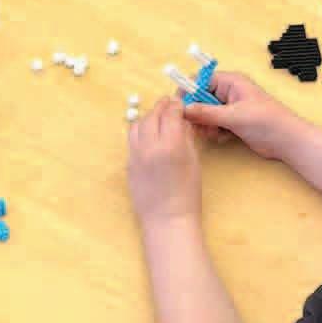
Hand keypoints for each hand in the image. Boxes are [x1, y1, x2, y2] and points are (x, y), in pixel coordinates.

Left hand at [127, 97, 203, 226]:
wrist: (167, 219)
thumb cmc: (187, 193)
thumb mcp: (193, 161)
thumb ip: (186, 137)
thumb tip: (181, 121)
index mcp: (170, 145)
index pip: (170, 114)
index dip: (176, 105)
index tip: (179, 103)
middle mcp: (149, 146)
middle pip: (151, 116)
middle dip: (161, 107)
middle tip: (168, 103)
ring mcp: (135, 155)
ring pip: (137, 126)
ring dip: (147, 118)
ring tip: (157, 118)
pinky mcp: (128, 164)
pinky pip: (132, 141)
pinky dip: (140, 133)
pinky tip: (149, 136)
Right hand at [182, 71, 299, 159]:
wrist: (287, 141)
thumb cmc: (265, 122)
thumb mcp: (234, 116)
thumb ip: (207, 113)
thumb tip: (183, 110)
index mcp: (230, 82)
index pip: (199, 80)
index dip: (188, 93)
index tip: (180, 108)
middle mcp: (228, 92)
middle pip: (200, 99)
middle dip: (198, 114)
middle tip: (200, 126)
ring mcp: (230, 108)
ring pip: (205, 114)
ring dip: (206, 125)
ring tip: (215, 133)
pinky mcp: (232, 122)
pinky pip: (213, 124)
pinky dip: (214, 131)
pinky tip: (223, 138)